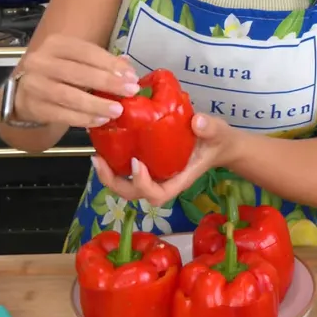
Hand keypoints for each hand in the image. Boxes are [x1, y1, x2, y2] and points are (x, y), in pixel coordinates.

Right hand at [12, 34, 138, 127]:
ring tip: (117, 111)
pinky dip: (83, 118)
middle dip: (108, 82)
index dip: (110, 63)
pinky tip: (100, 120)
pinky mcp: (32, 106)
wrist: (23, 93)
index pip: (86, 51)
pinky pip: (62, 114)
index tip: (131, 76)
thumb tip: (127, 66)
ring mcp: (34, 84)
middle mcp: (41, 61)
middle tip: (130, 92)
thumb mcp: (76, 62)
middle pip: (78, 72)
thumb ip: (99, 63)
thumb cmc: (57, 74)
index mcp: (55, 44)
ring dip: (96, 104)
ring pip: (69, 95)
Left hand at [91, 113, 238, 207]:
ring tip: (97, 156)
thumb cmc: (218, 140)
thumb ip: (211, 128)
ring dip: (109, 175)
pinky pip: (127, 171)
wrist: (218, 142)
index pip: (157, 194)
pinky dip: (113, 163)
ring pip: (127, 186)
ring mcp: (155, 174)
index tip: (136, 162)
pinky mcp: (149, 164)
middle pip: (134, 194)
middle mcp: (163, 180)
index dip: (142, 184)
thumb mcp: (219, 132)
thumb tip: (198, 121)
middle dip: (114, 182)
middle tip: (100, 161)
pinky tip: (105, 145)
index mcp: (179, 179)